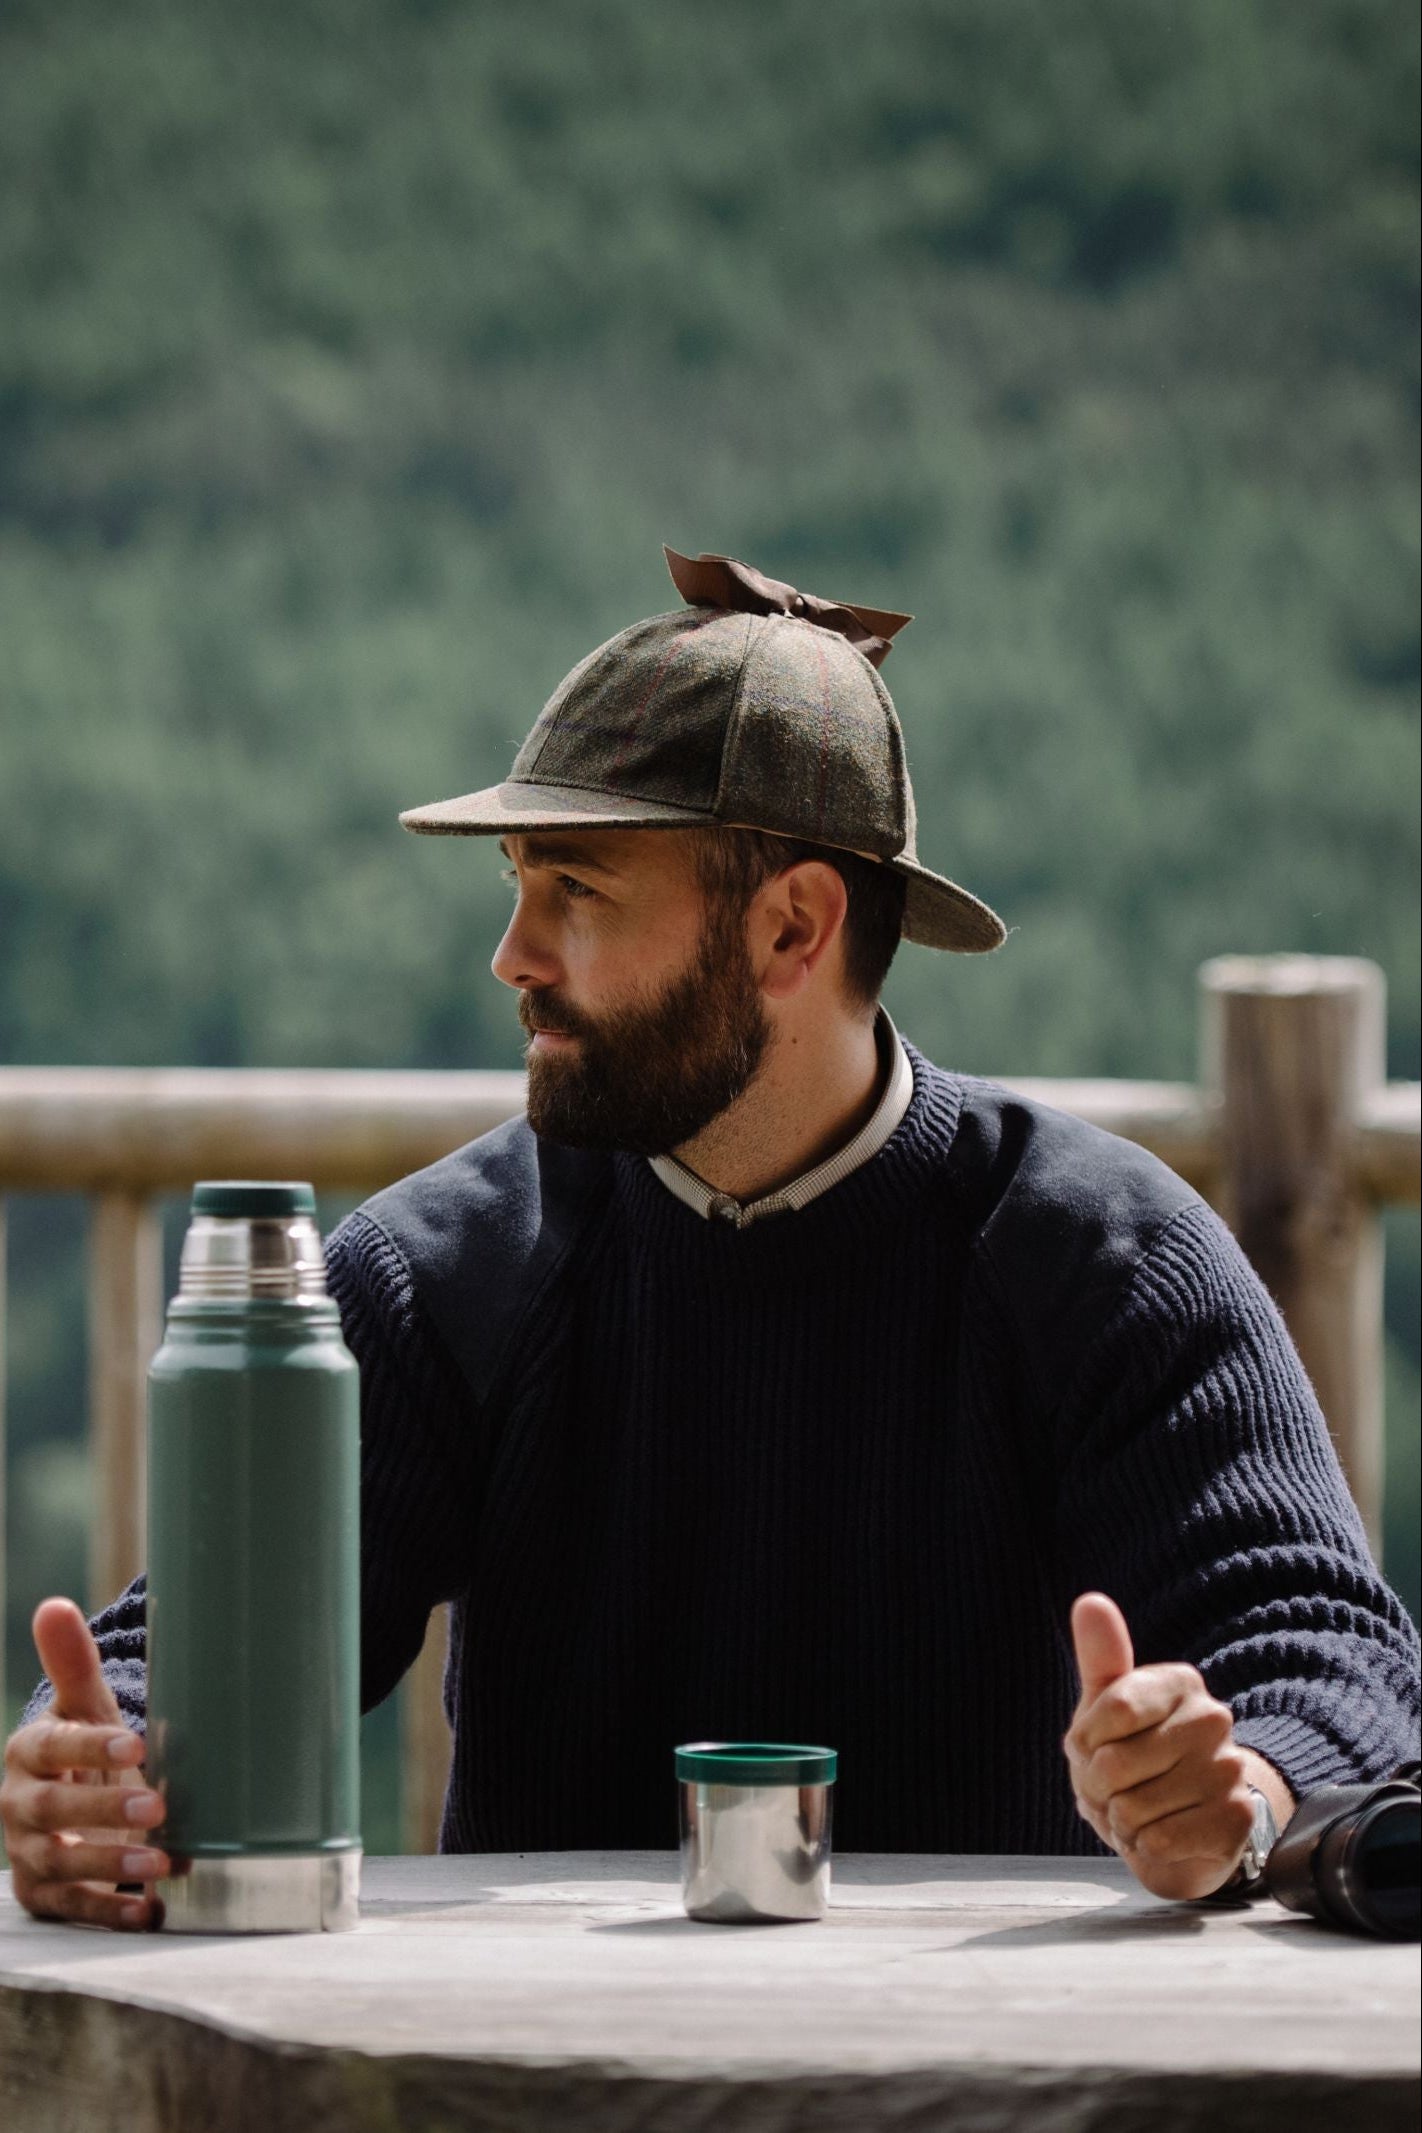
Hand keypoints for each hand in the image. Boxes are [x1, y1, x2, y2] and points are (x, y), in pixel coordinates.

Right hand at [1, 1597, 168, 1928]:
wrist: (66, 1800)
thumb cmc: (82, 1744)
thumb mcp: (82, 1704)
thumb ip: (71, 1661)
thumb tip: (54, 1605)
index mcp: (27, 1752)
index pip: (50, 1748)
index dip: (88, 1746)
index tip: (136, 1742)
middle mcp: (17, 1806)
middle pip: (52, 1811)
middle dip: (102, 1808)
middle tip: (157, 1803)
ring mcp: (27, 1854)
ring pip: (59, 1864)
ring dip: (110, 1866)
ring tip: (162, 1861)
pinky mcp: (41, 1895)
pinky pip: (70, 1909)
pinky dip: (109, 1913)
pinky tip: (150, 1911)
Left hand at [1063, 1591, 1254, 1901]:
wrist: (1182, 1824)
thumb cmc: (1134, 1757)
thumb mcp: (1106, 1706)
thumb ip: (1101, 1656)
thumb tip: (1091, 1601)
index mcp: (1180, 1683)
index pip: (1111, 1709)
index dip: (1086, 1741)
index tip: (1095, 1746)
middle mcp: (1213, 1719)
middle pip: (1114, 1763)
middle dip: (1099, 1787)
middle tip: (1117, 1788)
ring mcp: (1229, 1770)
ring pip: (1134, 1806)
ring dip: (1122, 1820)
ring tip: (1141, 1812)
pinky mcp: (1235, 1821)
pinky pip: (1160, 1840)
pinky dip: (1146, 1847)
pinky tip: (1162, 1835)